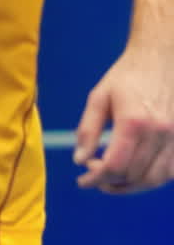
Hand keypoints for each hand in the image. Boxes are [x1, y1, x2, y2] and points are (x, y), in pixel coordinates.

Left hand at [74, 45, 173, 193]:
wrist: (159, 58)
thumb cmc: (127, 75)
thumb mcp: (100, 96)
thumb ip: (88, 129)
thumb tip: (79, 160)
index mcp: (133, 121)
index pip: (115, 165)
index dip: (96, 178)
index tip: (82, 180)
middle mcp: (158, 133)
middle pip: (133, 176)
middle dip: (109, 182)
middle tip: (94, 174)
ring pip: (153, 180)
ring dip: (131, 187)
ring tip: (111, 182)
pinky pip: (169, 173)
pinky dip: (151, 180)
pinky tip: (135, 174)